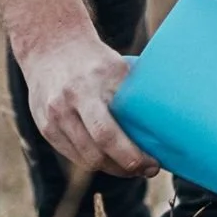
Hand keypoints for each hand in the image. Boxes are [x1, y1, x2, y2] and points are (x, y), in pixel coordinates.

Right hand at [14, 29, 156, 179]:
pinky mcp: (45, 127)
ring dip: (110, 168)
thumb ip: (136, 95)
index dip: (132, 157)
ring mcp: (52, 118)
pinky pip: (73, 155)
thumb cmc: (94, 60)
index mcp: (87, 88)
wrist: (51, 47)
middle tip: (144, 169)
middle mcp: (65, 105)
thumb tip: (171, 123)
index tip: (153, 164)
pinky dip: (92, 160)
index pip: (107, 135)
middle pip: (96, 154)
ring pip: (85, 160)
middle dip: (125, 169)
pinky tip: (107, 155)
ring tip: (129, 166)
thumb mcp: (118, 69)